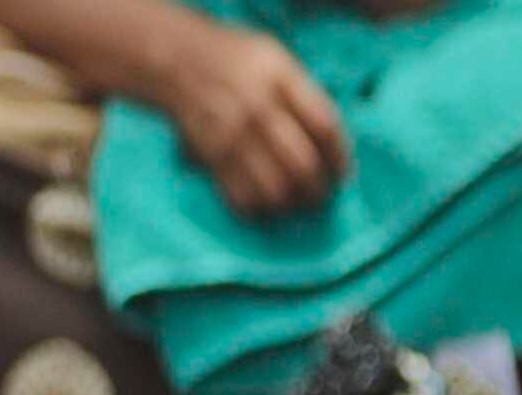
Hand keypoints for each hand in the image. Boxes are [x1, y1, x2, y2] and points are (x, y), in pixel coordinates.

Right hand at [147, 18, 349, 222]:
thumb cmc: (236, 58)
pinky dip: (258, 209)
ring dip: (291, 204)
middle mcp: (259, 111)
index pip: (324, 126)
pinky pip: (241, 198)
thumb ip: (302, 92)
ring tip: (295, 204)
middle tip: (321, 196)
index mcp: (281, 82)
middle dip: (318, 190)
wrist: (178, 62)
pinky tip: (265, 204)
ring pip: (274, 189)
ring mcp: (234, 139)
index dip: (340, 157)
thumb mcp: (277, 58)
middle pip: (302, 165)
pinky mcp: (212, 160)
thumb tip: (326, 139)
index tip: (342, 174)